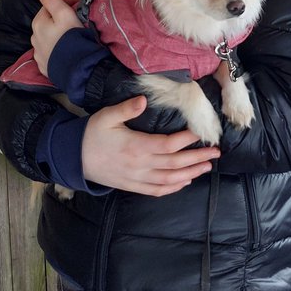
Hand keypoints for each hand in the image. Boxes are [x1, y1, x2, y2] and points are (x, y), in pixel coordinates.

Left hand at [31, 0, 82, 76]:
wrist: (77, 68)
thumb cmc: (72, 38)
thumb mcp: (64, 14)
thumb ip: (51, 0)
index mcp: (38, 23)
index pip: (50, 4)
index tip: (81, 1)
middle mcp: (34, 38)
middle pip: (48, 21)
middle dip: (61, 16)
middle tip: (79, 16)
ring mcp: (39, 54)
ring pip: (49, 37)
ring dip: (59, 32)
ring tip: (74, 33)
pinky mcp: (46, 66)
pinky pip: (51, 52)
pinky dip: (58, 47)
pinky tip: (68, 48)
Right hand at [82, 96, 219, 195]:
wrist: (74, 159)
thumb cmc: (91, 135)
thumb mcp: (106, 117)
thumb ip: (126, 109)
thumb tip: (143, 99)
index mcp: (136, 147)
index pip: (168, 145)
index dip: (187, 140)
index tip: (201, 133)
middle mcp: (140, 165)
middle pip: (175, 164)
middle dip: (197, 158)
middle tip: (216, 153)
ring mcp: (137, 179)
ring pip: (170, 180)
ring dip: (191, 174)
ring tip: (207, 167)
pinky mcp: (133, 186)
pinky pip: (157, 190)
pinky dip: (174, 188)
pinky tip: (185, 182)